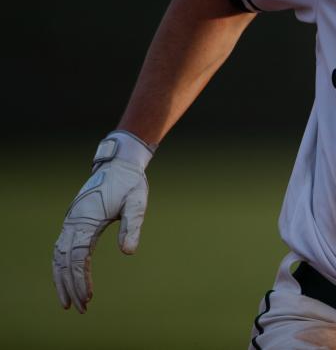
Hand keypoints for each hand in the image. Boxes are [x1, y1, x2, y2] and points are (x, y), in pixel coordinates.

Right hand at [53, 131, 154, 312]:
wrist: (119, 165)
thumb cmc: (130, 183)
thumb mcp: (137, 201)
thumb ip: (133, 225)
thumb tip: (129, 252)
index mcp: (86, 219)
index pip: (78, 257)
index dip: (81, 279)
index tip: (88, 297)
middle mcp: (72, 221)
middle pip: (64, 261)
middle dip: (69, 287)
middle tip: (79, 309)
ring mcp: (70, 221)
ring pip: (58, 257)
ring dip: (62, 280)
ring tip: (69, 302)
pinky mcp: (73, 222)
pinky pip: (61, 249)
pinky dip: (62, 267)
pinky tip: (67, 280)